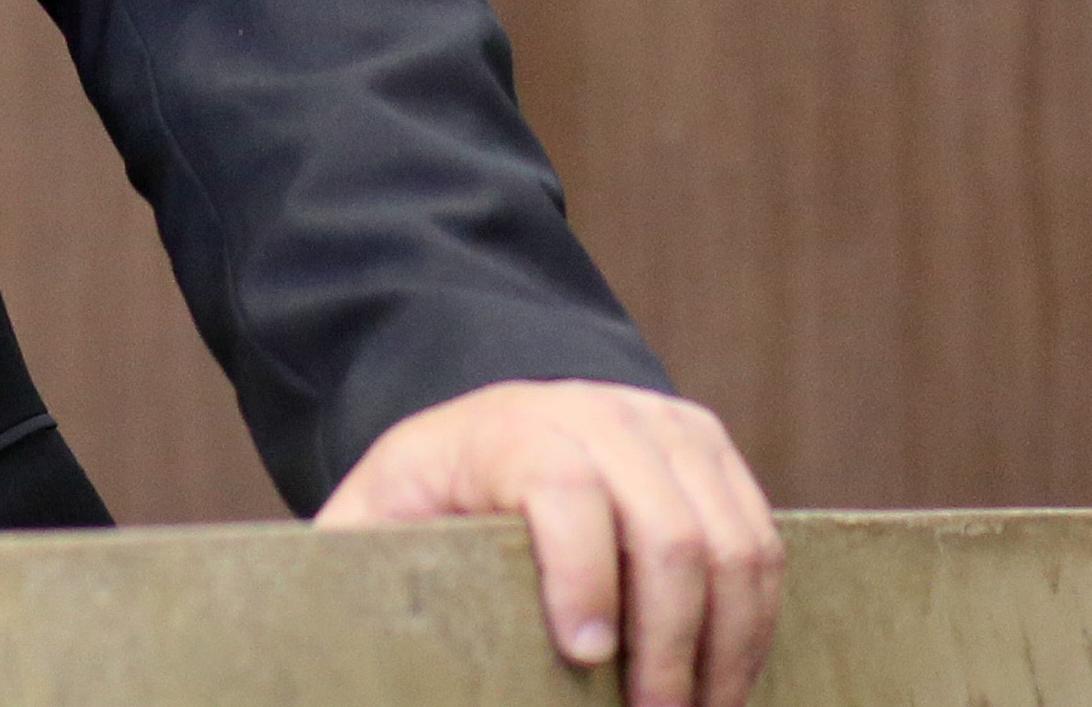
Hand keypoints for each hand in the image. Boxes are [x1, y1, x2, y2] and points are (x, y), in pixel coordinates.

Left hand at [315, 379, 780, 706]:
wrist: (484, 424)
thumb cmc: (424, 496)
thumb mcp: (372, 523)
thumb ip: (358, 569)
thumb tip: (330, 642)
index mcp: (505, 428)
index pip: (563, 490)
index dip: (581, 578)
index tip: (583, 658)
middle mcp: (597, 411)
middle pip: (668, 531)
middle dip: (669, 646)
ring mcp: (664, 424)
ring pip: (732, 543)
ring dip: (725, 649)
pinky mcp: (708, 447)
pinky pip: (761, 542)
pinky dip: (753, 624)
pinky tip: (725, 683)